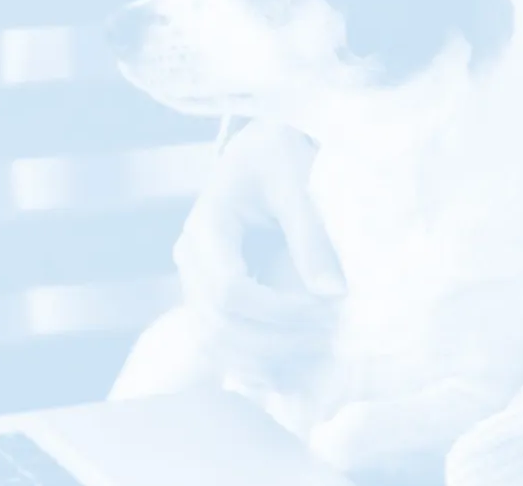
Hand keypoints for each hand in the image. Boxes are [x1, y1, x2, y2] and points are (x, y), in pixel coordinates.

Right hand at [170, 120, 343, 374]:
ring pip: (214, 343)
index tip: (328, 308)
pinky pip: (221, 343)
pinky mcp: (210, 296)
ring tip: (315, 353)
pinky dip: (253, 363)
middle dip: (276, 341)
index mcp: (206, 224)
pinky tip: (291, 370)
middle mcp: (190, 258)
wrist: (261, 152)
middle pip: (218, 324)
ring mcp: (195, 281)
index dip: (278, 311)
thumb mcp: (297, 179)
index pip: (229, 289)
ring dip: (264, 360)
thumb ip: (311, 233)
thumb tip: (332, 292)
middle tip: (330, 337)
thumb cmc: (279, 156)